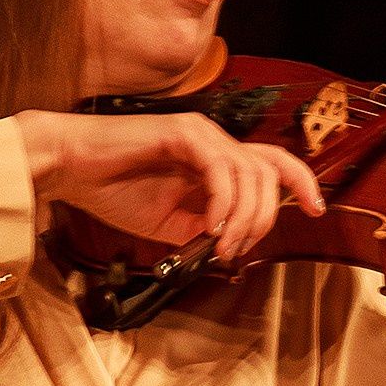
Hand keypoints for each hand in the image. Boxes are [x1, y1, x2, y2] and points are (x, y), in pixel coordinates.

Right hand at [14, 109, 325, 263]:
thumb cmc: (113, 189)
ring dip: (243, 219)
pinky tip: (208, 226)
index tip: (315, 211)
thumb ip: (205, 231)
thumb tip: (233, 250)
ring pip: (251, 174)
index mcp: (216, 159)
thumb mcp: (171, 224)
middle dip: (263, 220)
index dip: (301, 183)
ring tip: (219, 245)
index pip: (274, 163)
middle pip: (269, 175)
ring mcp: (200, 133)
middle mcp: (215, 140)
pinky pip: (221, 170)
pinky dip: (223, 204)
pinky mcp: (182, 133)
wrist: (70, 168)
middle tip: (234, 252)